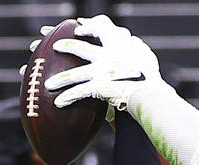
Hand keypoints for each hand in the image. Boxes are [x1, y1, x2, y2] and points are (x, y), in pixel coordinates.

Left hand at [45, 15, 160, 111]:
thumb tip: (131, 40)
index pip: (100, 29)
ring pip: (75, 74)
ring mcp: (101, 71)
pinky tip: (58, 103)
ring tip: (48, 84)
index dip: (88, 27)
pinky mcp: (98, 87)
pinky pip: (80, 92)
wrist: (149, 92)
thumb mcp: (146, 56)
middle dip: (66, 46)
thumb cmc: (151, 78)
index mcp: (118, 45)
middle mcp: (106, 56)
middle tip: (54, 46)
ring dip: (60, 79)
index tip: (77, 27)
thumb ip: (135, 47)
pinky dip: (68, 97)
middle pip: (81, 48)